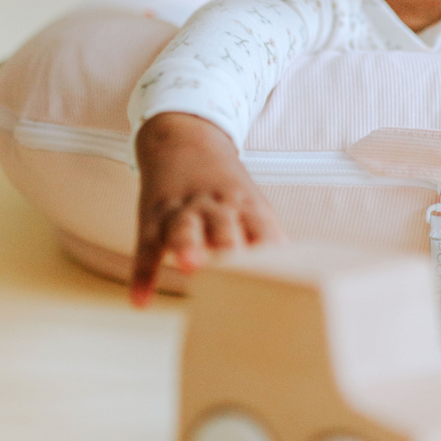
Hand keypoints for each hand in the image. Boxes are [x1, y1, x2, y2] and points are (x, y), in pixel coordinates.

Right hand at [130, 112, 279, 307]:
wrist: (182, 139)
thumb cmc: (223, 188)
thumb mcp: (250, 202)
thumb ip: (266, 237)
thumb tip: (298, 274)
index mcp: (244, 204)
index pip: (260, 226)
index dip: (268, 247)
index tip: (279, 274)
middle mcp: (213, 206)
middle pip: (222, 224)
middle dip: (227, 243)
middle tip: (234, 263)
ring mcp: (180, 211)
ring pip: (182, 228)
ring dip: (186, 245)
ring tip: (188, 264)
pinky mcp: (153, 219)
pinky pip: (147, 248)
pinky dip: (142, 275)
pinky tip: (142, 300)